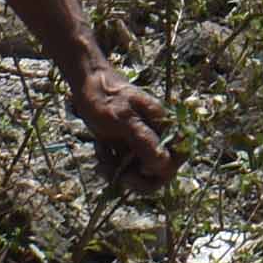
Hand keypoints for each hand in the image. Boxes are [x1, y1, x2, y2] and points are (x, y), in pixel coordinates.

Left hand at [67, 58, 175, 189]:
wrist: (87, 85)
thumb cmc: (107, 97)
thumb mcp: (124, 119)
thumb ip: (145, 141)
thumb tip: (164, 165)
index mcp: (165, 127)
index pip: (175, 161)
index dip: (159, 171)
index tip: (137, 169)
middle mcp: (157, 138)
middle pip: (158, 173)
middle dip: (134, 177)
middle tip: (115, 172)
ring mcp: (142, 144)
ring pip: (138, 174)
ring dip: (117, 171)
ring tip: (101, 156)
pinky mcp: (128, 148)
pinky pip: (123, 169)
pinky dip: (110, 164)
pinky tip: (100, 149)